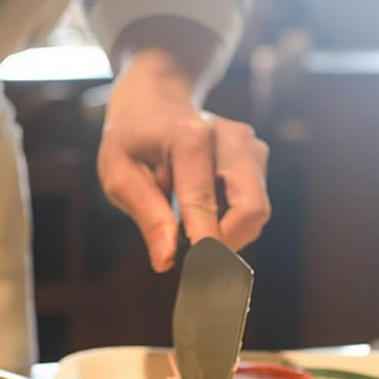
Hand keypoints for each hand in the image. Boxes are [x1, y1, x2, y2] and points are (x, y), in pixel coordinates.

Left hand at [97, 52, 270, 271]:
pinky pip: (255, 202)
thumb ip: (148, 217)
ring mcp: (249, 144)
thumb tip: (166, 261)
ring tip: (191, 223)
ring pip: (257, 209)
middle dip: (228, 243)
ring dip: (229, 231)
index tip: (205, 278)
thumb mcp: (120, 175)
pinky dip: (233, 218)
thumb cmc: (132, 140)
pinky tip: (206, 208)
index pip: (205, 202)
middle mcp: (229, 137)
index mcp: (190, 138)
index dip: (207, 245)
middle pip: (252, 208)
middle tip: (198, 258)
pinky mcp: (258, 154)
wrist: (155, 99)